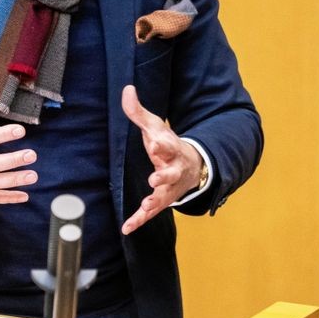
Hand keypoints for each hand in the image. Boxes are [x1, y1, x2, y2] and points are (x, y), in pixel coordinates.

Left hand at [120, 85, 203, 234]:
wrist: (191, 166)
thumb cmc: (167, 144)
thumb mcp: (154, 126)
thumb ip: (138, 112)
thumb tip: (127, 89)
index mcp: (171, 149)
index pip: (167, 144)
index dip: (162, 143)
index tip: (155, 141)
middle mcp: (173, 169)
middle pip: (170, 173)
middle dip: (163, 176)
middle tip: (154, 178)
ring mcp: (169, 188)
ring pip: (164, 196)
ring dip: (155, 202)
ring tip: (146, 207)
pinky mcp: (162, 201)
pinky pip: (150, 212)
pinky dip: (139, 220)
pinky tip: (127, 228)